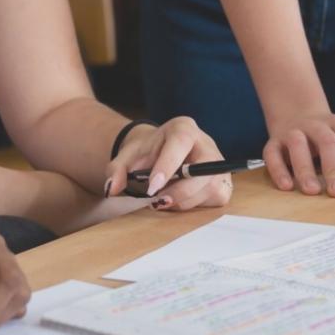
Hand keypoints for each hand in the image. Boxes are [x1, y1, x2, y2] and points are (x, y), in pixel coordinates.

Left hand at [101, 116, 231, 211]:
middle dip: (179, 191)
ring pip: (210, 188)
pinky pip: (215, 199)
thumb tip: (111, 188)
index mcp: (183, 128)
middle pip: (203, 169)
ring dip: (185, 201)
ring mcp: (218, 164)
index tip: (153, 187)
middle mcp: (206, 143)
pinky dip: (196, 205)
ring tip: (165, 199)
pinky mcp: (223, 182)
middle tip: (157, 201)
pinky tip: (180, 201)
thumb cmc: (147, 153)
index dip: (168, 165)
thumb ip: (116, 170)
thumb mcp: (127, 157)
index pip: (180, 142)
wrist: (161, 154)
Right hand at [263, 112, 334, 196]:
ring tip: (312, 190)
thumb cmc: (333, 137)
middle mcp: (317, 126)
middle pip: (328, 142)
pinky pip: (272, 153)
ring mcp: (294, 132)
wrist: (298, 113)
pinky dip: (278, 169)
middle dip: (334, 168)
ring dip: (304, 168)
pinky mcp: (274, 142)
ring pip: (297, 145)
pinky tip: (286, 186)